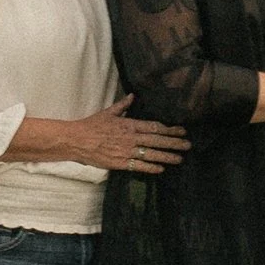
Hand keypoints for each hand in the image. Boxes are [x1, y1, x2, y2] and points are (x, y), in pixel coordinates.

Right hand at [72, 98, 191, 174]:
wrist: (76, 140)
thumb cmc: (91, 125)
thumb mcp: (108, 112)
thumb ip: (122, 106)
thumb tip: (132, 96)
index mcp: (129, 125)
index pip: (154, 127)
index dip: (170, 129)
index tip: (182, 131)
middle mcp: (130, 138)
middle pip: (157, 140)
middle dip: (174, 143)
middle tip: (188, 145)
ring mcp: (126, 151)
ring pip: (151, 154)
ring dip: (167, 156)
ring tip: (180, 158)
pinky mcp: (120, 163)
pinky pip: (138, 166)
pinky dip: (150, 168)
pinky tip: (161, 169)